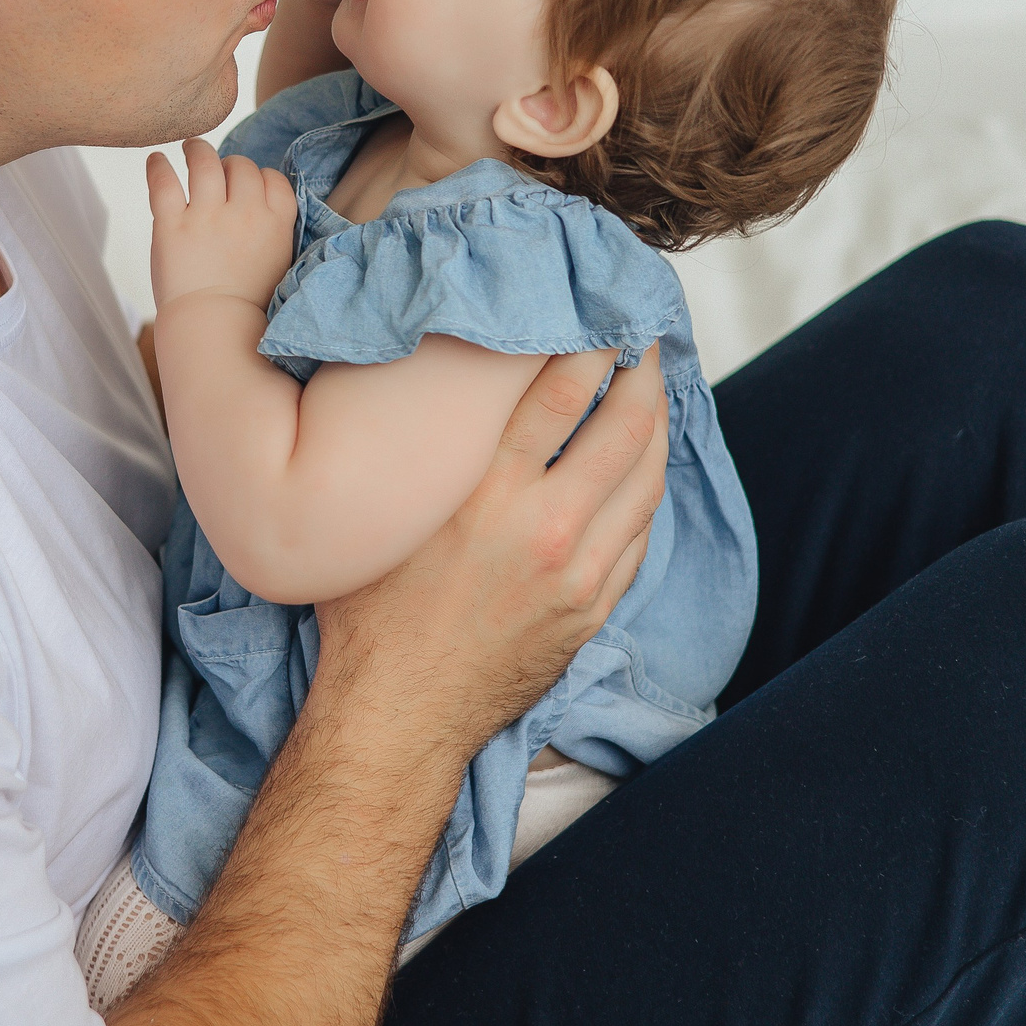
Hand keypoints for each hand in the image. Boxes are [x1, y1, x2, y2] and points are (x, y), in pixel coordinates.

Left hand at [146, 138, 298, 314]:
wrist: (216, 330)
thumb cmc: (247, 305)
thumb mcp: (279, 263)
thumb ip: (274, 230)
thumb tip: (262, 206)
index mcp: (276, 222)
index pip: (272, 178)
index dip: (259, 177)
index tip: (246, 185)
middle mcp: (244, 212)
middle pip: (240, 166)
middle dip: (230, 165)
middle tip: (217, 171)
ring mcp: (207, 216)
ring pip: (204, 162)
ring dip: (197, 149)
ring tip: (189, 147)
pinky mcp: (172, 225)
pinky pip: (163, 182)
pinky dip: (158, 166)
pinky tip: (156, 159)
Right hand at [314, 346, 668, 752]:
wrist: (398, 712)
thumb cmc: (369, 610)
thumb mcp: (383, 515)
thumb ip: (416, 450)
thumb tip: (422, 381)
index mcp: (485, 494)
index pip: (559, 391)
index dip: (589, 343)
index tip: (597, 313)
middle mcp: (542, 528)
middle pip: (622, 428)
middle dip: (640, 373)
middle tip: (641, 336)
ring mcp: (577, 574)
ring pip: (644, 482)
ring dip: (656, 427)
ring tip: (652, 389)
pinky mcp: (591, 609)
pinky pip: (639, 536)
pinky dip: (647, 490)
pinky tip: (641, 467)